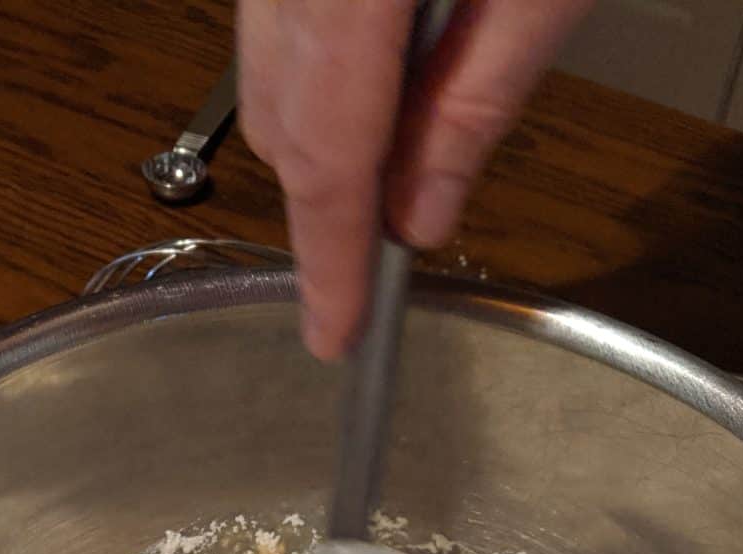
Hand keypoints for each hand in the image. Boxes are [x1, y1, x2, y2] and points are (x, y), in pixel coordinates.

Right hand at [237, 0, 592, 357]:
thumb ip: (476, 98)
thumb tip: (422, 214)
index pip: (326, 160)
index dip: (330, 261)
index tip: (337, 332)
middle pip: (279, 125)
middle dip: (325, 205)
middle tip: (377, 267)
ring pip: (266, 77)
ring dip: (324, 133)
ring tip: (404, 156)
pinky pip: (275, 23)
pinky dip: (317, 69)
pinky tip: (384, 70)